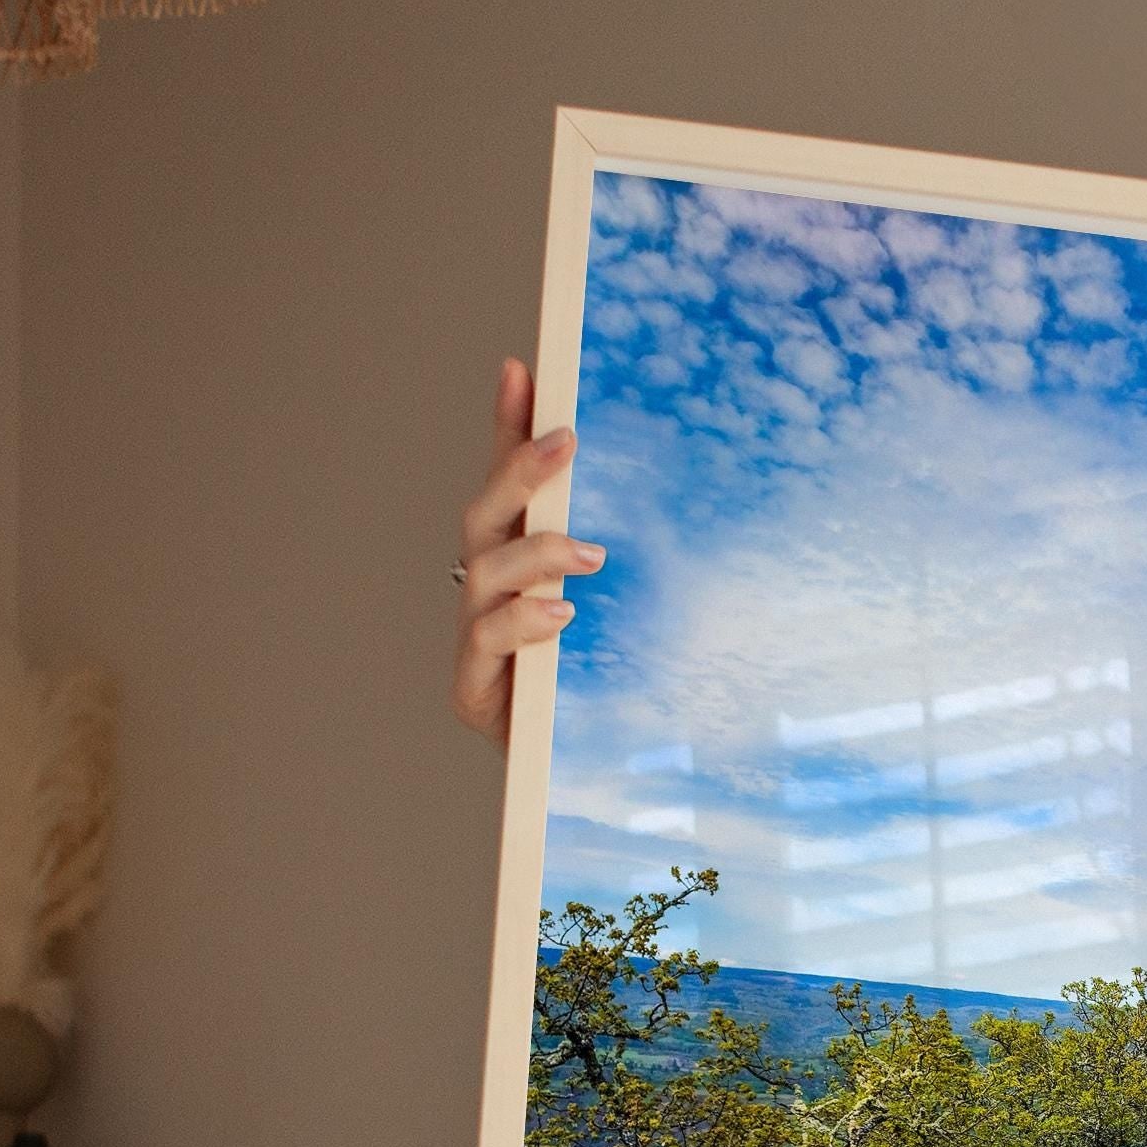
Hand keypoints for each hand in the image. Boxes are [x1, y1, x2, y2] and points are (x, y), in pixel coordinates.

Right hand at [453, 355, 602, 751]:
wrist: (577, 780)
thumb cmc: (600, 690)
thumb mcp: (630, 616)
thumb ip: (632, 563)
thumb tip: (673, 499)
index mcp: (513, 564)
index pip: (503, 483)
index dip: (506, 425)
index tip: (524, 367)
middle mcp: (483, 591)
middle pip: (482, 514)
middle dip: (519, 472)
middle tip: (566, 442)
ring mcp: (473, 639)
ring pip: (483, 573)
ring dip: (534, 553)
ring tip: (587, 554)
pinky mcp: (474, 690)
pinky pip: (488, 642)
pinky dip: (523, 622)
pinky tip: (560, 615)